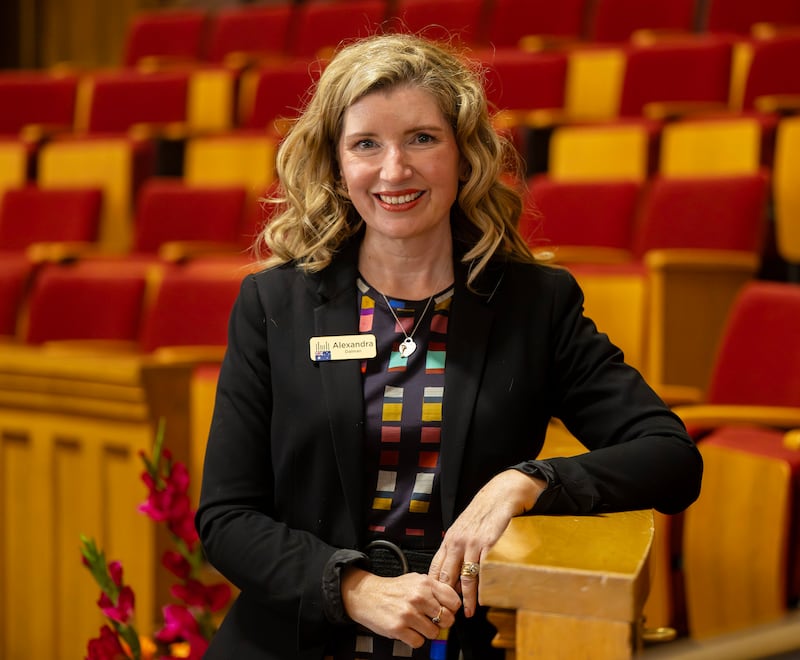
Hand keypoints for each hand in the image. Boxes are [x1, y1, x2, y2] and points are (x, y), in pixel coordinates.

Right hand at [341, 568, 461, 647]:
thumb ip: (434, 589)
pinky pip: (419, 642)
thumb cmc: (392, 589)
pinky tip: (408, 630)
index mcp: (425, 583)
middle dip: (441, 622)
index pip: (454, 601)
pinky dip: (414, 639)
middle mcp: (418, 597)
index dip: (451, 609)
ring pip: (434, 633)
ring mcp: (408, 613)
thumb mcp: (415, 580)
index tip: (446, 610)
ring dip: (427, 631)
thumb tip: (453, 603)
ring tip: (416, 623)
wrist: (366, 595)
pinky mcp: (398, 628)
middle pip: (447, 619)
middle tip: (432, 619)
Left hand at [428, 469, 545, 617]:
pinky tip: (485, 596)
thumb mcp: (463, 528)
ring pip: (466, 577)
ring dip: (467, 597)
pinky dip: (484, 585)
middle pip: (447, 575)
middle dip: (446, 597)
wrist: (500, 495)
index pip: (435, 568)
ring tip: (469, 611)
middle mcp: (457, 542)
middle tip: (448, 613)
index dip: (434, 587)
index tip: (435, 602)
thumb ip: (457, 547)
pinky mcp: (489, 545)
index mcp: (449, 539)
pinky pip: (484, 570)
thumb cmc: (482, 513)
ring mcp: (473, 544)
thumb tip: (453, 570)